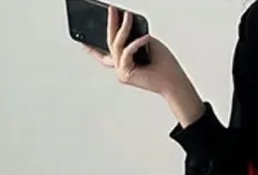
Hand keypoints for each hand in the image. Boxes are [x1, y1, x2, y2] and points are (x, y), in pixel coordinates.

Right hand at [84, 7, 203, 124]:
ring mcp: (121, 72)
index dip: (93, 47)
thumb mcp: (147, 43)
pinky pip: (127, 53)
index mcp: (125, 63)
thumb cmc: (164, 64)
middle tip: (111, 10)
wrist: (174, 81)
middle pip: (110, 43)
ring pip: (117, 46)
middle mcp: (121, 69)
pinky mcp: (125, 74)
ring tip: (127, 16)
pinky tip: (146, 38)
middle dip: (110, 24)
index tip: (83, 41)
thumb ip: (134, 36)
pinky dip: (136, 44)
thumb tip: (124, 23)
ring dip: (122, 29)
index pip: (106, 54)